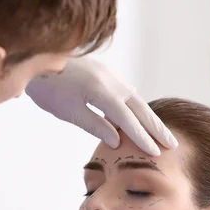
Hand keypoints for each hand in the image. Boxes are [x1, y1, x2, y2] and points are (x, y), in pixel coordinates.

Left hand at [25, 57, 177, 155]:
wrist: (37, 56)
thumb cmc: (48, 88)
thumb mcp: (69, 111)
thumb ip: (95, 125)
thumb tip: (117, 140)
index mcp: (102, 93)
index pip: (129, 120)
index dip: (143, 138)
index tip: (156, 152)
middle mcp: (111, 81)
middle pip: (140, 108)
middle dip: (157, 127)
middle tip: (172, 144)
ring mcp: (110, 75)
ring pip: (136, 99)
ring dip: (149, 117)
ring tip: (161, 133)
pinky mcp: (105, 72)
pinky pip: (127, 91)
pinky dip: (136, 106)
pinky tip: (139, 114)